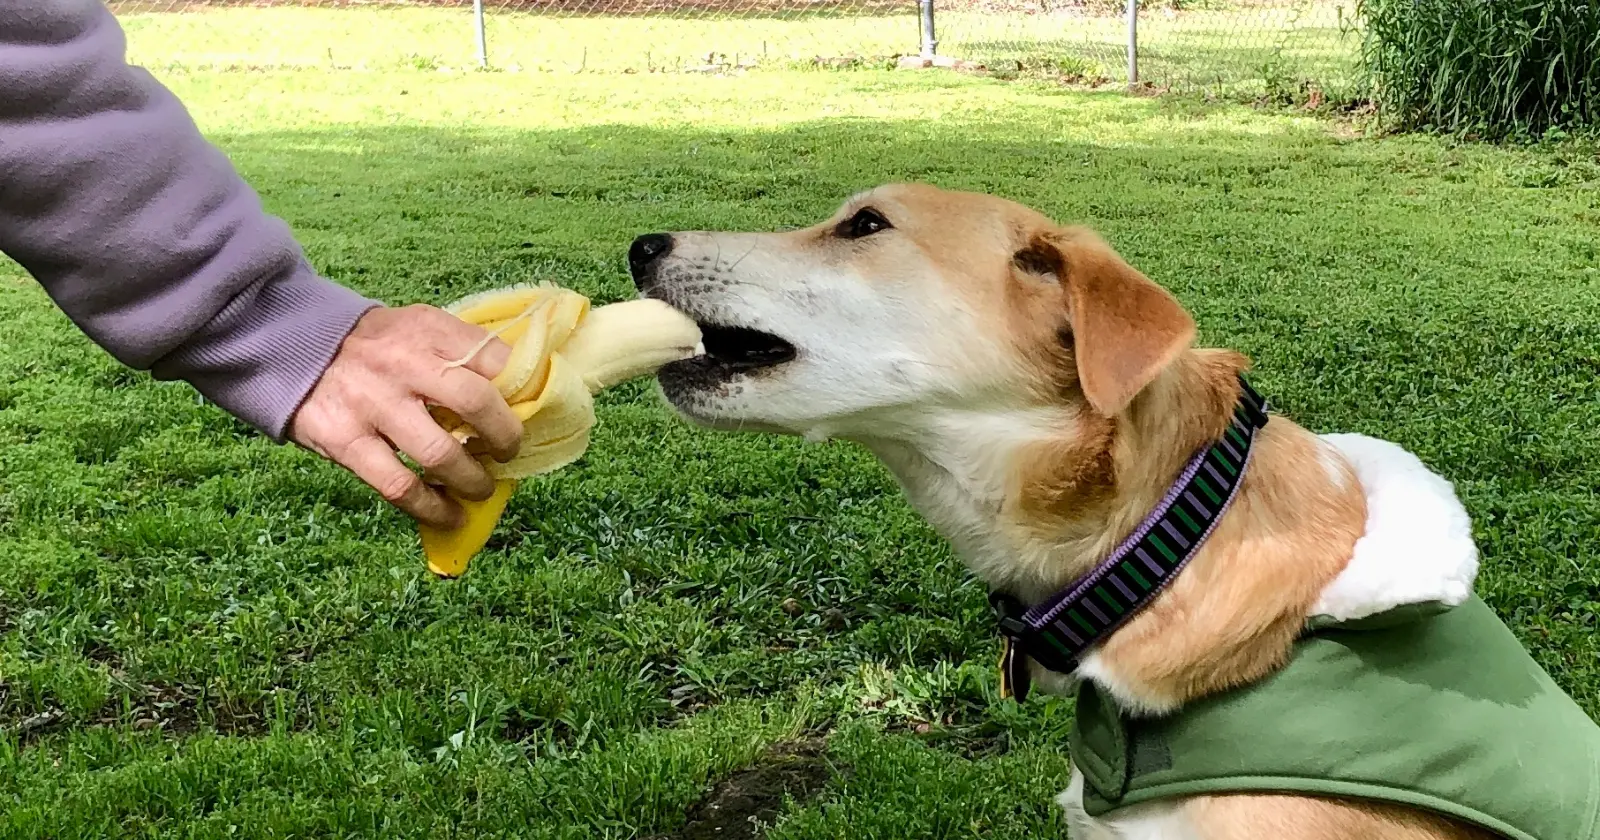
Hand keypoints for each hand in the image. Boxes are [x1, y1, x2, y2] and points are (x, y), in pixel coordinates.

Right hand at [288, 304, 522, 528]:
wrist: (288, 346)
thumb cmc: (372, 346)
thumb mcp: (416, 329)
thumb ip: (459, 355)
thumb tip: (516, 399)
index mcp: (428, 330)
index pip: (496, 359)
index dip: (524, 393)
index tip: (531, 415)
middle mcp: (403, 363)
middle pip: (477, 403)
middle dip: (505, 437)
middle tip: (508, 453)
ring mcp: (372, 403)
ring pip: (441, 454)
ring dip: (472, 481)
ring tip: (481, 488)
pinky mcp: (344, 440)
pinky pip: (399, 486)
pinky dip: (432, 508)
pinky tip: (448, 514)